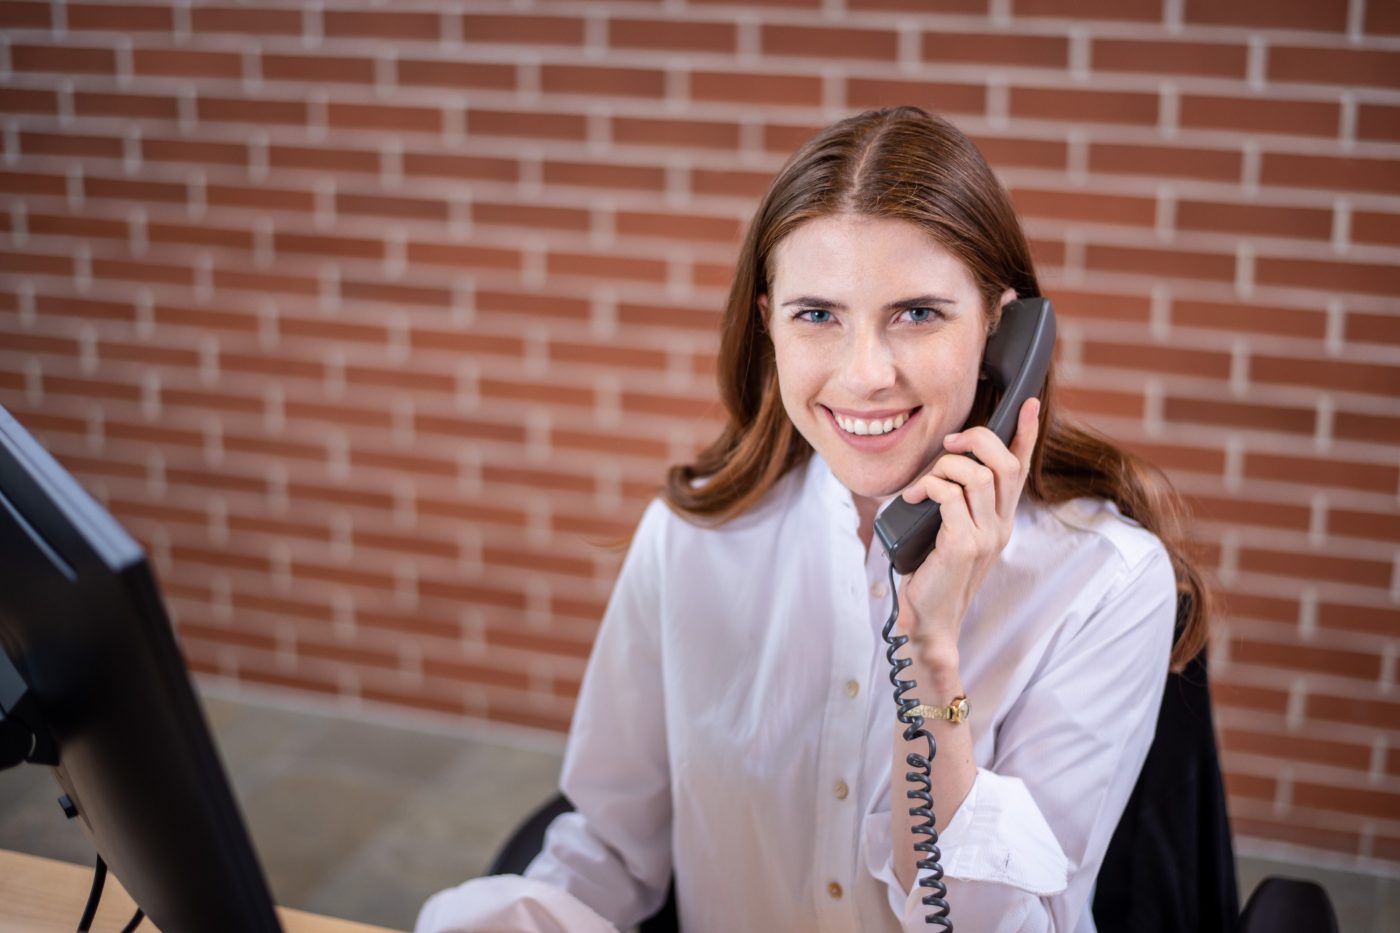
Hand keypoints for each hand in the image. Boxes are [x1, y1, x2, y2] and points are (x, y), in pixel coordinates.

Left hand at [896, 397, 1041, 670]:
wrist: (929, 620)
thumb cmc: (932, 573)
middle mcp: (1000, 526)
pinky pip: (949, 496)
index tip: (1028, 404)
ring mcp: (986, 536)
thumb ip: (953, 502)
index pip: (1020, 469)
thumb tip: (939, 465)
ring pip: (978, 476)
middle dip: (977, 440)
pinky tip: (912, 499)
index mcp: (1000, 520)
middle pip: (1005, 463)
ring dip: (945, 467)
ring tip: (922, 483)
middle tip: (949, 444)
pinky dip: (928, 488)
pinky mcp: (964, 545)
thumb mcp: (947, 530)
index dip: (1026, 434)